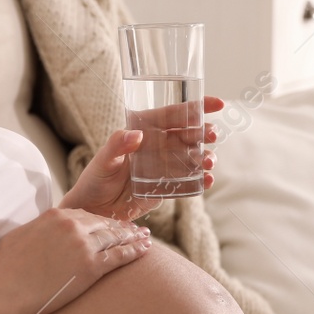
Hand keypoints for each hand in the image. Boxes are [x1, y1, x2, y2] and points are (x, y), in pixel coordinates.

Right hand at [0, 207, 152, 313]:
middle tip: (136, 228)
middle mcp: (72, 225)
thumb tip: (42, 229)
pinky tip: (146, 249)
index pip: (85, 214)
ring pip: (116, 237)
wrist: (5, 292)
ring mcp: (84, 245)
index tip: (110, 223)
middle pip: (104, 223)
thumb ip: (38, 228)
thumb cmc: (5, 269)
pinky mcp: (91, 267)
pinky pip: (120, 256)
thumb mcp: (19, 236)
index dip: (100, 220)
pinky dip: (135, 251)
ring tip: (145, 237)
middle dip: (121, 226)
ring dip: (134, 236)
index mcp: (56, 215)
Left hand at [59, 96, 224, 220]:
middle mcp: (159, 145)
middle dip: (205, 132)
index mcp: (146, 130)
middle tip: (212, 135)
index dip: (197, 106)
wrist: (95, 210)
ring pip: (194, 156)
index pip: (174, 113)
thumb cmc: (95, 179)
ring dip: (206, 156)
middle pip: (190, 134)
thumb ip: (117, 145)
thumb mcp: (103, 160)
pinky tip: (207, 180)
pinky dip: (201, 180)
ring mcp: (166, 166)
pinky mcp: (169, 186)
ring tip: (209, 162)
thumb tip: (136, 135)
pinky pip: (190, 181)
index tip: (217, 104)